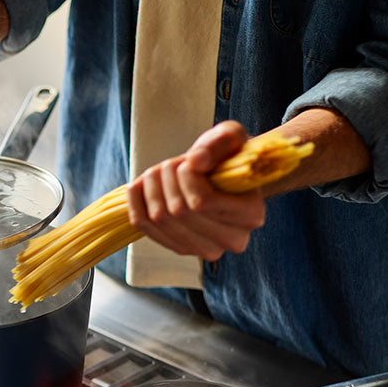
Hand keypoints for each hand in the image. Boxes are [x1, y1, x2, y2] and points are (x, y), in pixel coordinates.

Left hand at [126, 121, 266, 260]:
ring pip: (161, 220)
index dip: (186, 176)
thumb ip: (219, 142)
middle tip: (169, 164)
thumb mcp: (231, 137)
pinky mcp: (180, 249)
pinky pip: (146, 228)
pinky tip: (139, 187)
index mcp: (251, 214)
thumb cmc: (228, 157)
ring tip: (157, 172)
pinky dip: (136, 203)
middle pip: (179, 211)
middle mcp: (231, 239)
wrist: (221, 179)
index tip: (188, 160)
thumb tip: (196, 160)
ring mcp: (204, 249)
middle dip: (166, 179)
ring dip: (151, 189)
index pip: (202, 202)